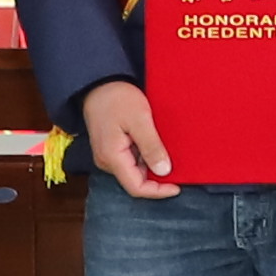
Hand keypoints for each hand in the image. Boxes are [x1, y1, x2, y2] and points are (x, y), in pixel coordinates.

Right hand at [80, 80, 178, 199]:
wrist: (98, 84)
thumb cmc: (117, 98)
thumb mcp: (140, 120)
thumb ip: (151, 147)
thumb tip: (164, 171)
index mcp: (112, 157)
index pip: (136, 188)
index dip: (158, 191)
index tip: (177, 186)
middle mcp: (107, 161)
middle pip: (136, 181)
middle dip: (157, 178)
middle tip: (177, 167)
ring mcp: (108, 155)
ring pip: (134, 171)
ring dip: (152, 166)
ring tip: (168, 153)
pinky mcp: (111, 148)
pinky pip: (131, 160)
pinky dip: (145, 157)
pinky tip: (156, 146)